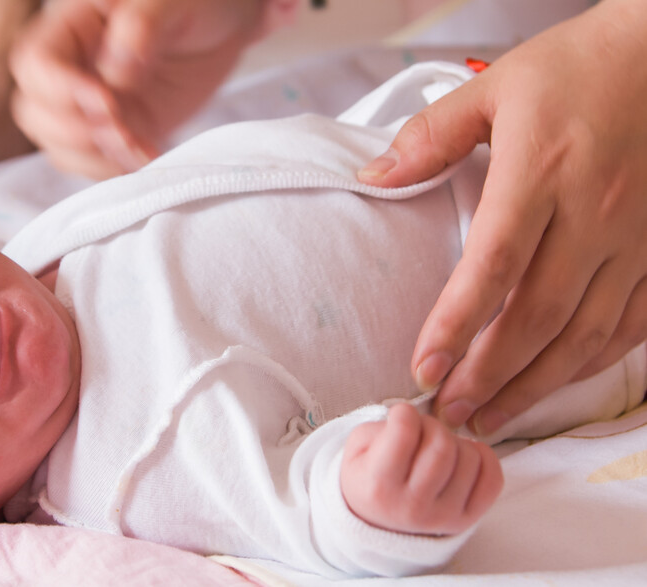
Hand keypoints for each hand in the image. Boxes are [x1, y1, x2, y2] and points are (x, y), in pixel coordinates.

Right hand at [10, 0, 264, 178]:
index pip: (35, 64)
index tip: (107, 101)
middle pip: (34, 112)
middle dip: (75, 132)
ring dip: (94, 157)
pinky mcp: (115, 133)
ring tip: (139, 148)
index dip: (61, 91)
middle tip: (124, 130)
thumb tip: (115, 71)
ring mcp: (89, 107)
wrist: (223, 25)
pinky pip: (93, 163)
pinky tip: (148, 156)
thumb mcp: (169, 0)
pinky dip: (115, 170)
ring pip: (57, 146)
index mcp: (71, 27)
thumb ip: (140, 26)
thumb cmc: (193, 0)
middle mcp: (70, 69)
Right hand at [341, 404, 502, 535]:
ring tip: (437, 449)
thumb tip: (419, 419)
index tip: (400, 416)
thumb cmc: (368, 478)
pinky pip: (493, 478)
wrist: (377, 523)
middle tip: (421, 431)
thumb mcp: (356, 450)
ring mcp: (444, 516)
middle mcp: (413, 506)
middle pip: (442, 445)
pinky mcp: (467, 519)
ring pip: (470, 457)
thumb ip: (381, 428)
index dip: (403, 413)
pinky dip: (483, 457)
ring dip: (455, 442)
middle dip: (433, 425)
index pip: (404, 432)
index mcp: (379, 486)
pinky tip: (462, 457)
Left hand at [359, 0, 646, 435]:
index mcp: (543, 172)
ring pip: (586, 333)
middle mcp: (594, 213)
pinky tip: (556, 382)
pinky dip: (593, 361)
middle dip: (490, 374)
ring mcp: (636, 237)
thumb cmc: (576, 68)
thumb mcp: (494, 87)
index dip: (457, 323)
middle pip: (538, 316)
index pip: (494, 265)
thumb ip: (431, 136)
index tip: (424, 367)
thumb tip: (372, 178)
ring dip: (537, 384)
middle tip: (449, 412)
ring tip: (492, 417)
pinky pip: (633, 324)